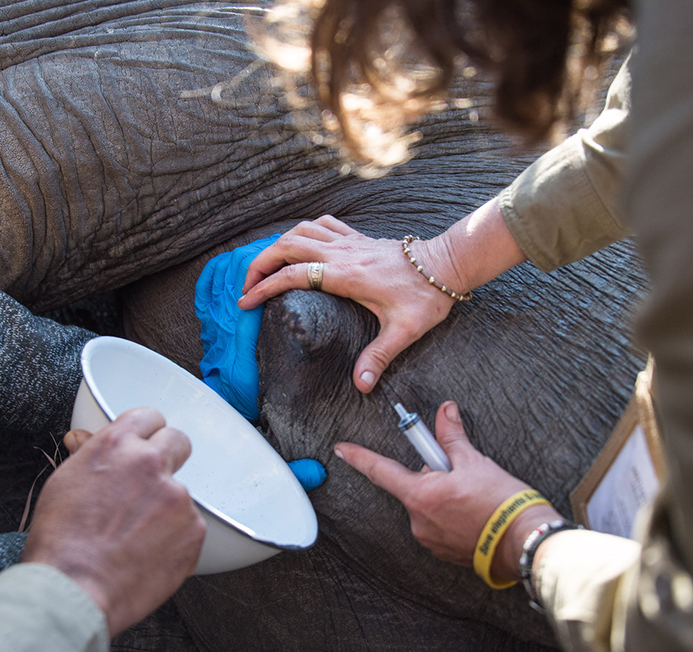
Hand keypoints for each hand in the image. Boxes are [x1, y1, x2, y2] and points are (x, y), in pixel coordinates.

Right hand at [23, 409, 205, 635]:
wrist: (73, 591)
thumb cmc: (59, 543)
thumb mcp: (64, 483)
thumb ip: (88, 455)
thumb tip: (82, 438)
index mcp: (116, 445)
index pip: (148, 417)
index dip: (146, 434)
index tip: (144, 446)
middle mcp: (151, 463)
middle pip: (177, 441)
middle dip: (166, 458)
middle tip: (148, 487)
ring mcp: (177, 497)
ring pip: (179, 492)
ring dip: (165, 508)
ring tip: (134, 538)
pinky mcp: (194, 530)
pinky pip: (188, 526)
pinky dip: (173, 539)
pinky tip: (147, 555)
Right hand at [237, 215, 464, 392]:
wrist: (446, 265)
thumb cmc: (426, 296)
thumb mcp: (404, 331)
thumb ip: (379, 357)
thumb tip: (362, 385)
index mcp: (346, 275)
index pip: (292, 275)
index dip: (264, 288)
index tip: (245, 302)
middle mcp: (343, 253)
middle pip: (286, 246)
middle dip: (259, 264)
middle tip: (247, 286)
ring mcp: (350, 242)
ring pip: (300, 231)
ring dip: (277, 245)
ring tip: (266, 266)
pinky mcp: (359, 238)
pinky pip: (322, 224)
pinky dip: (304, 230)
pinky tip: (300, 244)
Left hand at [334, 401, 559, 579]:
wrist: (524, 543)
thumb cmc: (501, 503)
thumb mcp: (475, 462)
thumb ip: (452, 436)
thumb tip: (445, 411)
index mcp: (420, 495)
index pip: (381, 470)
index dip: (359, 457)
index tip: (341, 449)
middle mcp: (418, 520)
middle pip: (414, 486)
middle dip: (434, 475)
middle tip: (462, 474)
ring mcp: (430, 540)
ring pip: (429, 506)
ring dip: (445, 496)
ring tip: (474, 497)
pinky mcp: (444, 553)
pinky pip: (440, 525)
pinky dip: (452, 515)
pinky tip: (475, 514)